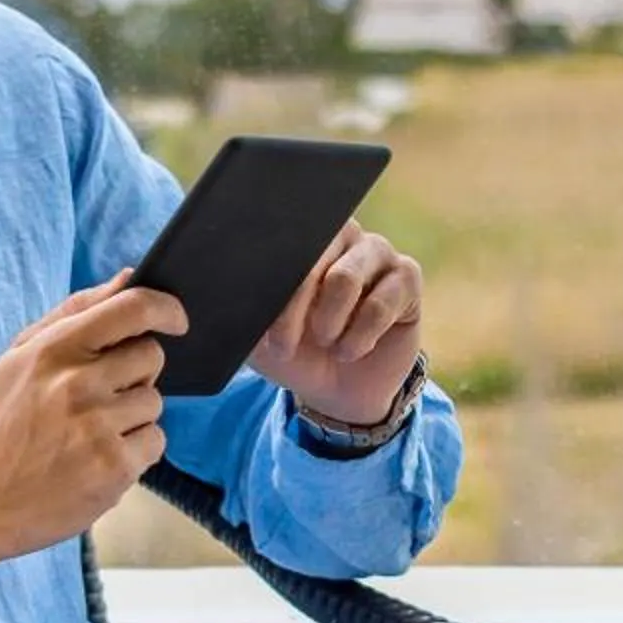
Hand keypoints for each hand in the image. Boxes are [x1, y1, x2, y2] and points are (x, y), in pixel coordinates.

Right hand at [0, 269, 187, 581]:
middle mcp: (79, 383)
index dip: (166, 308)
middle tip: (102, 396)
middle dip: (137, 373)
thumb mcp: (21, 356)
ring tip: (90, 434)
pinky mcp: (114, 467)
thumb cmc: (2, 424)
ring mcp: (98, 427)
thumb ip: (76, 311)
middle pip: (152, 356)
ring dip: (133, 417)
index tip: (177, 319)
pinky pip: (155, 442)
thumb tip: (129, 277)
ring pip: (154, 402)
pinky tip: (97, 459)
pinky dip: (135, 452)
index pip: (133, 308)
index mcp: (55, 349)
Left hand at [247, 219, 423, 426]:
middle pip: (314, 252)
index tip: (260, 322)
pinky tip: (351, 350)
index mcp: (301, 236)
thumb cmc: (294, 350)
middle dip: (294, 305)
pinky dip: (359, 336)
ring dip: (329, 322)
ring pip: (346, 277)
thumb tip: (215, 293)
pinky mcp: (407, 277)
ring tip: (324, 344)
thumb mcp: (256, 334)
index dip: (270, 280)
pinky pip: (380, 303)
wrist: (337, 389)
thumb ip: (238, 308)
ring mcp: (378, 251)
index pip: (281, 238)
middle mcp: (342, 233)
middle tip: (285, 344)